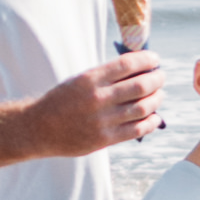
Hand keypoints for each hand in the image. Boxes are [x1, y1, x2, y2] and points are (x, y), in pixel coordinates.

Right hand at [31, 54, 165, 159]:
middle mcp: (97, 98)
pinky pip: (137, 129)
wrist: (39, 128)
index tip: (155, 60)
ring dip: (157, 99)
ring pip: (143, 107)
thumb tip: (140, 69)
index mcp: (90, 79)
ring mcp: (102, 120)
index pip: (127, 64)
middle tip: (160, 77)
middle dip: (157, 79)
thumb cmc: (62, 101)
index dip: (146, 60)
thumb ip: (106, 76)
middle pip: (140, 86)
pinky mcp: (104, 139)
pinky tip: (155, 116)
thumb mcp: (79, 80)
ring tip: (159, 95)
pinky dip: (151, 122)